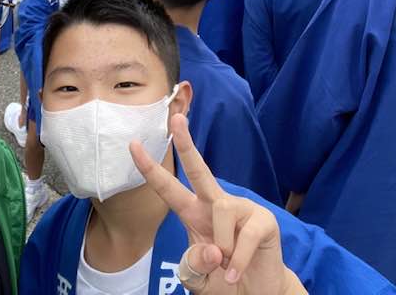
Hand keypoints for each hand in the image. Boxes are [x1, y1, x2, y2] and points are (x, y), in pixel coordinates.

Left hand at [131, 114, 303, 293]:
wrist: (257, 294)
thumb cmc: (223, 282)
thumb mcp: (197, 278)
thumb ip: (194, 265)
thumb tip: (212, 248)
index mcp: (194, 214)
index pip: (169, 188)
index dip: (150, 169)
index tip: (132, 146)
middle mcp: (216, 205)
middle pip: (198, 170)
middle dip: (186, 144)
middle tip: (175, 119)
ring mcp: (242, 209)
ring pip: (221, 211)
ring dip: (220, 248)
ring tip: (226, 267)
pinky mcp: (263, 221)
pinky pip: (244, 235)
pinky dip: (237, 260)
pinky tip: (236, 273)